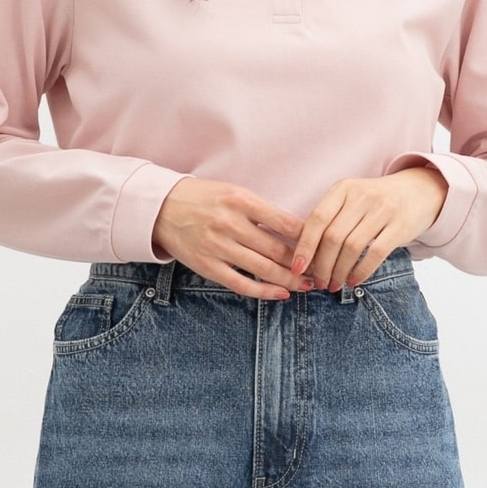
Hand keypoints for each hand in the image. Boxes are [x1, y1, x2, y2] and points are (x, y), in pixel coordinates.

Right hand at [153, 177, 310, 299]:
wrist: (162, 208)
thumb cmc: (204, 199)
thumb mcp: (234, 193)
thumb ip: (262, 211)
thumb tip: (297, 231)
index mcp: (241, 201)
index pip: (285, 223)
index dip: (309, 238)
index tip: (324, 247)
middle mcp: (230, 224)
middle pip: (277, 250)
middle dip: (304, 263)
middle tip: (323, 270)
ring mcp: (218, 247)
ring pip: (263, 269)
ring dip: (290, 280)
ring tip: (308, 284)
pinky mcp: (208, 266)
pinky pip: (242, 284)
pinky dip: (265, 291)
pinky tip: (282, 293)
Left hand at [290, 168, 448, 290]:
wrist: (419, 190)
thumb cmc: (375, 201)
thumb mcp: (351, 199)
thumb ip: (330, 219)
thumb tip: (304, 255)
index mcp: (343, 189)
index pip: (317, 220)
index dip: (305, 246)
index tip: (297, 268)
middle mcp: (361, 196)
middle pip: (333, 237)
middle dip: (322, 266)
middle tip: (319, 282)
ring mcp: (382, 209)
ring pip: (352, 247)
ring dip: (339, 271)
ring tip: (334, 285)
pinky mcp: (400, 225)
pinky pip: (376, 253)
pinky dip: (361, 271)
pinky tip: (354, 280)